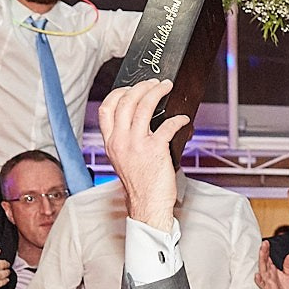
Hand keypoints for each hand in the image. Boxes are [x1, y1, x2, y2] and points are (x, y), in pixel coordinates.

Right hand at [99, 79, 184, 230]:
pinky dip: (178, 119)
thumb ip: (125, 140)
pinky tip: (183, 119)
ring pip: (143, 107)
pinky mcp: (155, 150)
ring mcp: (137, 144)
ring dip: (157, 92)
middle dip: (142, 86)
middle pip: (126, 101)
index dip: (119, 93)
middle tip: (154, 83)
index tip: (131, 87)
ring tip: (166, 87)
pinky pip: (167, 125)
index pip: (106, 109)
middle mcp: (121, 141)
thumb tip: (140, 121)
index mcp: (111, 142)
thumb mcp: (123, 160)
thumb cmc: (140, 185)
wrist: (147, 206)